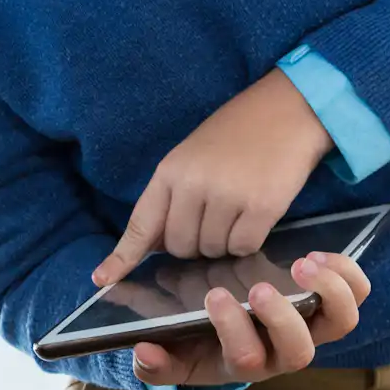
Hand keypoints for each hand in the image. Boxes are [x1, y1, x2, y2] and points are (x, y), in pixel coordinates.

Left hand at [93, 70, 332, 286]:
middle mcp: (193, 185)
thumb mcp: (190, 158)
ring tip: (237, 210)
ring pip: (211, 250)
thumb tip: (155, 245)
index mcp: (169, 172)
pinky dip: (248, 242)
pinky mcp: (261, 207)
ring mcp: (227, 197)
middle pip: (179, 247)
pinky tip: (255, 217)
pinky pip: (243, 247)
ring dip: (223, 242)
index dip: (122, 255)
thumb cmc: (236, 136)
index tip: (103, 279)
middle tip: (213, 219)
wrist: (286, 111)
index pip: (141, 223)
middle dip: (193, 244)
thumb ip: (171, 198)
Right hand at [130, 251, 370, 387]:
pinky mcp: (332, 303)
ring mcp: (313, 328)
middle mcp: (285, 352)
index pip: (246, 358)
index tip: (212, 296)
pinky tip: (318, 254)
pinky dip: (347, 274)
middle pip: (299, 352)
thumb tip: (142, 351)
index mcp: (246, 363)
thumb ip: (155, 361)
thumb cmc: (201, 343)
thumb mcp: (174, 355)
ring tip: (300, 264)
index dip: (232, 330)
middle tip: (257, 288)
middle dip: (280, 318)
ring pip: (340, 322)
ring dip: (326, 293)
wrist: (236, 331)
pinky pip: (357, 294)